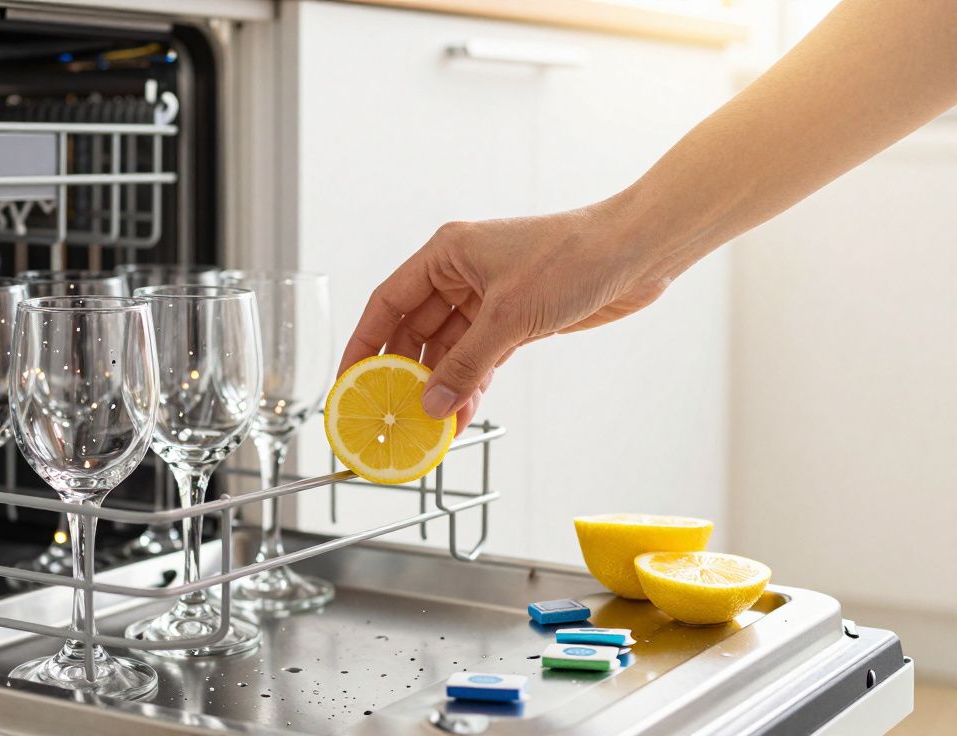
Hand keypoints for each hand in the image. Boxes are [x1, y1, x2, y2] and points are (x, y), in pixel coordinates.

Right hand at [338, 198, 681, 429]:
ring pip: (449, 350)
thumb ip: (467, 364)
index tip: (348, 381)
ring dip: (440, 386)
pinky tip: (462, 413)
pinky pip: (479, 358)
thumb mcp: (509, 315)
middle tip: (389, 413)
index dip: (363, 343)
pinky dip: (470, 384)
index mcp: (447, 254)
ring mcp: (489, 298)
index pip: (388, 303)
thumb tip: (432, 404)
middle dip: (403, 374)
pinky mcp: (516, 320)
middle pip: (414, 331)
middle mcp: (461, 274)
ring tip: (428, 425)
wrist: (636, 252)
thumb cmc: (574, 257)